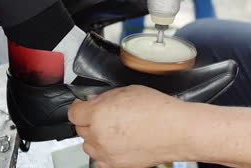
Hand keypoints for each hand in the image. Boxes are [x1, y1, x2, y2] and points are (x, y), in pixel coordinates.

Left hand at [68, 85, 190, 167]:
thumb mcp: (128, 91)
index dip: (80, 107)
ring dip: (96, 137)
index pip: (73, 112)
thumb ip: (106, 97)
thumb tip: (94, 101)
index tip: (84, 106)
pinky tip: (117, 144)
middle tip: (106, 115)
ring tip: (114, 130)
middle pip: (81, 129)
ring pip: (89, 145)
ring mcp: (107, 153)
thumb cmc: (158, 110)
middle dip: (90, 121)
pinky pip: (100, 160)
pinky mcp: (116, 165)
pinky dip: (104, 153)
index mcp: (98, 114)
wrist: (177, 131)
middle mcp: (99, 135)